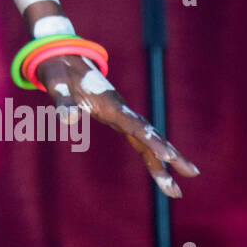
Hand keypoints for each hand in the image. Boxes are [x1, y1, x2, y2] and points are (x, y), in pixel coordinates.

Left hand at [35, 55, 199, 197]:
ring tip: (176, 190)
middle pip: (150, 137)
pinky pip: (138, 139)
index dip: (153, 142)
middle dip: (170, 160)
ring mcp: (121, 115)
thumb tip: (68, 121)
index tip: (169, 156)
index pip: (136, 127)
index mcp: (110, 105)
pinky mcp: (116, 117)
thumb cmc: (60, 71)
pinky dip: (151, 154)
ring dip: (163, 164)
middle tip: (189, 181)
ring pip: (147, 141)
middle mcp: (121, 111)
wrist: (64, 56)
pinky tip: (162, 167)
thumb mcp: (57, 84)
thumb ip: (63, 102)